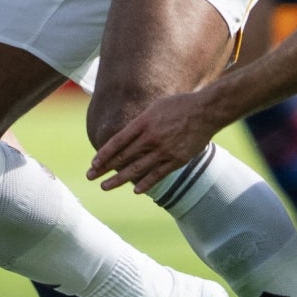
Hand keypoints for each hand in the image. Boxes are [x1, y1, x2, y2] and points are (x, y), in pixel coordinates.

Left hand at [87, 91, 222, 192]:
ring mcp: (164, 150)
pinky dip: (146, 183)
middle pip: (123, 156)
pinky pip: (158, 175)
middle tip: (90, 177)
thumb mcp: (154, 107)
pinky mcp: (177, 160)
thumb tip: (126, 135)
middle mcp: (151, 137)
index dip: (104, 154)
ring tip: (105, 187)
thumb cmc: (179, 105)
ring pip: (137, 169)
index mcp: (143, 122)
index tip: (93, 163)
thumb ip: (140, 123)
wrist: (206, 111)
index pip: (118, 141)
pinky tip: (136, 191)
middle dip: (104, 169)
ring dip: (119, 179)